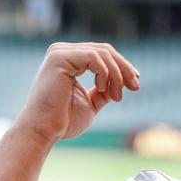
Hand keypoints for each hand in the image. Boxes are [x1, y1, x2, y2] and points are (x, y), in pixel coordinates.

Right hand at [15, 42, 139, 141]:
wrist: (45, 131)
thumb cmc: (63, 121)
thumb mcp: (91, 103)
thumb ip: (103, 91)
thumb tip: (120, 83)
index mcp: (69, 60)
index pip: (103, 54)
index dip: (123, 66)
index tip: (136, 82)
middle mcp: (62, 52)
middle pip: (105, 50)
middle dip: (124, 69)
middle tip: (135, 87)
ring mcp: (59, 52)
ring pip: (103, 53)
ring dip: (116, 75)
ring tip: (116, 96)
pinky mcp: (59, 58)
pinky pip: (94, 57)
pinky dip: (104, 73)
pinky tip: (101, 88)